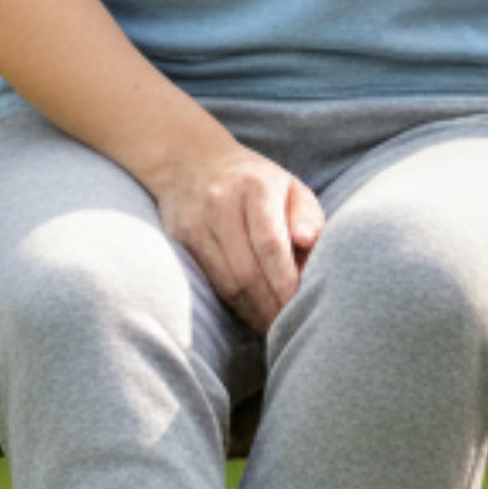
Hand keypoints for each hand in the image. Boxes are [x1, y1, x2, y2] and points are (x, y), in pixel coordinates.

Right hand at [154, 142, 324, 332]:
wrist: (191, 162)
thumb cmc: (255, 182)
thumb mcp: (289, 186)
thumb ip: (307, 214)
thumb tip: (309, 241)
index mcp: (256, 187)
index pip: (270, 243)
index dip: (285, 280)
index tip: (299, 305)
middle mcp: (221, 203)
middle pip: (246, 269)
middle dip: (270, 304)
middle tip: (288, 326)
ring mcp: (195, 222)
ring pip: (225, 280)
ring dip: (251, 310)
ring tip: (272, 326)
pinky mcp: (178, 239)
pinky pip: (208, 280)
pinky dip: (231, 303)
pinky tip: (250, 313)